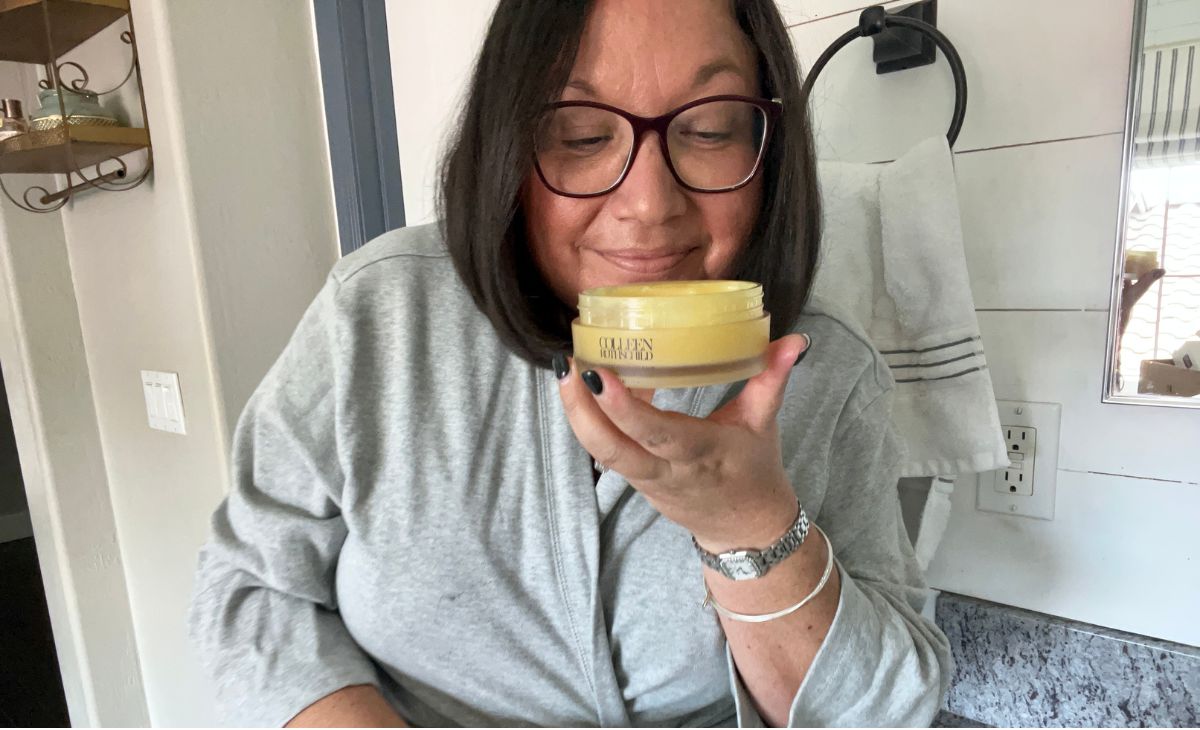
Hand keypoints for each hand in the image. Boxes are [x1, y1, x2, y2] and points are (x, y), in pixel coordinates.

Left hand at [555, 334, 809, 551]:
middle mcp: (667, 470)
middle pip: (611, 449)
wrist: (745, 530)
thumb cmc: (754, 470)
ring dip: (577, 414)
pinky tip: (583, 387)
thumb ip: (772, 378)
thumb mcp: (764, 424)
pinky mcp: (635, 480)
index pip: (655, 433)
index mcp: (700, 453)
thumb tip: (796, 340)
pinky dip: (591, 421)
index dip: (622, 408)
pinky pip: (606, 451)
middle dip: (581, 410)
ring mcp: (646, 480)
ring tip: (565, 371)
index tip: (597, 374)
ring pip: (601, 453)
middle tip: (566, 365)